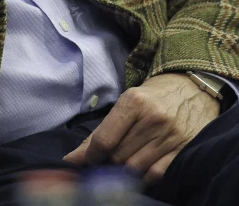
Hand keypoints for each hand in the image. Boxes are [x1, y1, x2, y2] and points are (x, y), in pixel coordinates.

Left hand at [63, 73, 219, 185]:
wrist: (193, 89)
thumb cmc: (153, 96)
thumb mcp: (128, 101)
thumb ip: (104, 129)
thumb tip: (74, 158)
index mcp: (133, 102)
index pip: (104, 140)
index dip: (90, 156)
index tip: (86, 161)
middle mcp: (152, 119)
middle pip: (118, 156)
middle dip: (107, 162)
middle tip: (105, 161)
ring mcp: (169, 136)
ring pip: (134, 168)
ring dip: (124, 171)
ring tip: (122, 165)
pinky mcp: (183, 150)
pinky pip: (156, 174)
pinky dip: (144, 177)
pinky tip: (140, 170)